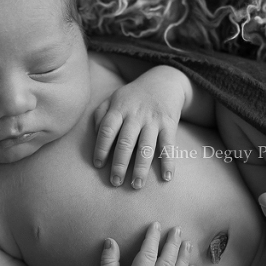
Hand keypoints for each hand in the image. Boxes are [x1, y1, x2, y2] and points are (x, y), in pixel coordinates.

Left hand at [93, 66, 186, 188]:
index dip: (101, 148)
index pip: (107, 130)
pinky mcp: (169, 124)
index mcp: (119, 109)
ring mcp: (153, 120)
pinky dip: (168, 162)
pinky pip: (168, 145)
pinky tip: (166, 178)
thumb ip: (101, 114)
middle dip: (120, 164)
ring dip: (141, 168)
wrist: (165, 80)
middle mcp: (135, 115)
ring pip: (146, 147)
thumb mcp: (114, 98)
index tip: (97, 165)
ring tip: (136, 185)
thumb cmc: (134, 95)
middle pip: (126, 142)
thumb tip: (95, 136)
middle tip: (115, 182)